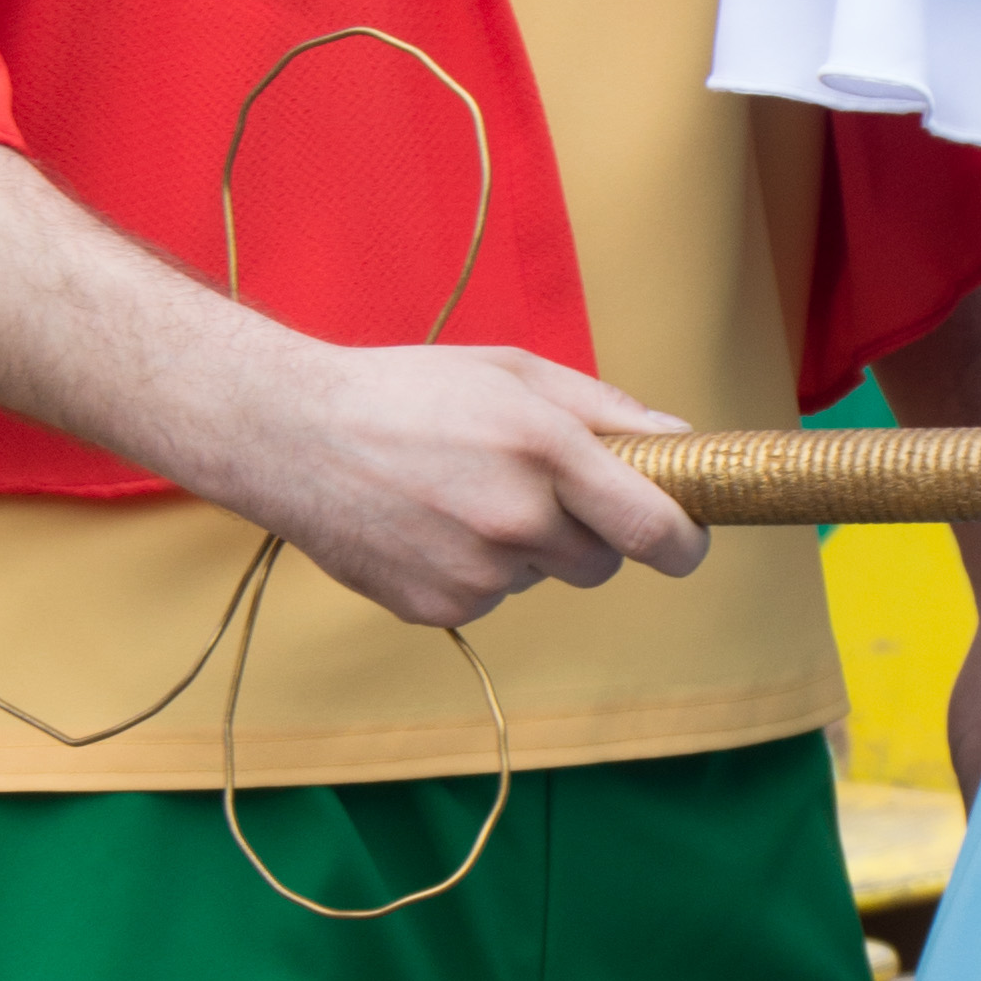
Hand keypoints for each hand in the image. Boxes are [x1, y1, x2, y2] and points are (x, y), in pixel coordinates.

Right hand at [221, 336, 705, 629]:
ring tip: (462, 494)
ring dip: (526, 549)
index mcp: (545, 449)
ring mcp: (475, 572)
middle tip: (539, 490)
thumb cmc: (409, 391)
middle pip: (604, 563)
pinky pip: (493, 599)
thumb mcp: (514, 372)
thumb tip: (681, 439)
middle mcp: (515, 518)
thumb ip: (607, 410)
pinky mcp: (438, 608)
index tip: (687, 538)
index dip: (685, 541)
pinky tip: (431, 524)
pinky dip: (477, 571)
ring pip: (543, 579)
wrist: (293, 434)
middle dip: (591, 534)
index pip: (654, 529)